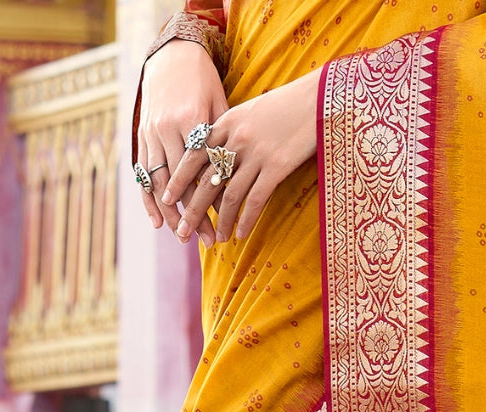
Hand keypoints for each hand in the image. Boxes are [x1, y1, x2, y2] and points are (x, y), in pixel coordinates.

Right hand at [136, 38, 228, 245]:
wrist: (171, 54)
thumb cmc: (204, 82)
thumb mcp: (220, 104)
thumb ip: (224, 139)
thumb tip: (241, 177)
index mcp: (191, 120)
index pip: (203, 172)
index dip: (212, 202)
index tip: (225, 226)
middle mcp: (167, 128)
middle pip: (181, 183)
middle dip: (194, 215)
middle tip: (207, 241)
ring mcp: (151, 132)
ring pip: (159, 182)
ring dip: (171, 214)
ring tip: (183, 237)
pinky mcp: (141, 135)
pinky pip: (142, 173)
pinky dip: (148, 199)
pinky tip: (157, 222)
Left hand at [162, 69, 319, 244]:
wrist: (318, 98)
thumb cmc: (287, 106)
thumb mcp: (251, 111)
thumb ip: (232, 131)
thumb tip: (218, 155)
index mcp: (227, 122)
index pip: (194, 154)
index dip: (179, 178)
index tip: (168, 198)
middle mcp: (237, 138)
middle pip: (207, 179)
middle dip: (192, 209)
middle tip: (182, 230)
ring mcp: (257, 153)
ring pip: (230, 194)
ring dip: (221, 221)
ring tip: (215, 238)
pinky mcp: (277, 167)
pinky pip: (255, 200)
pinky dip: (246, 220)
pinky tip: (241, 234)